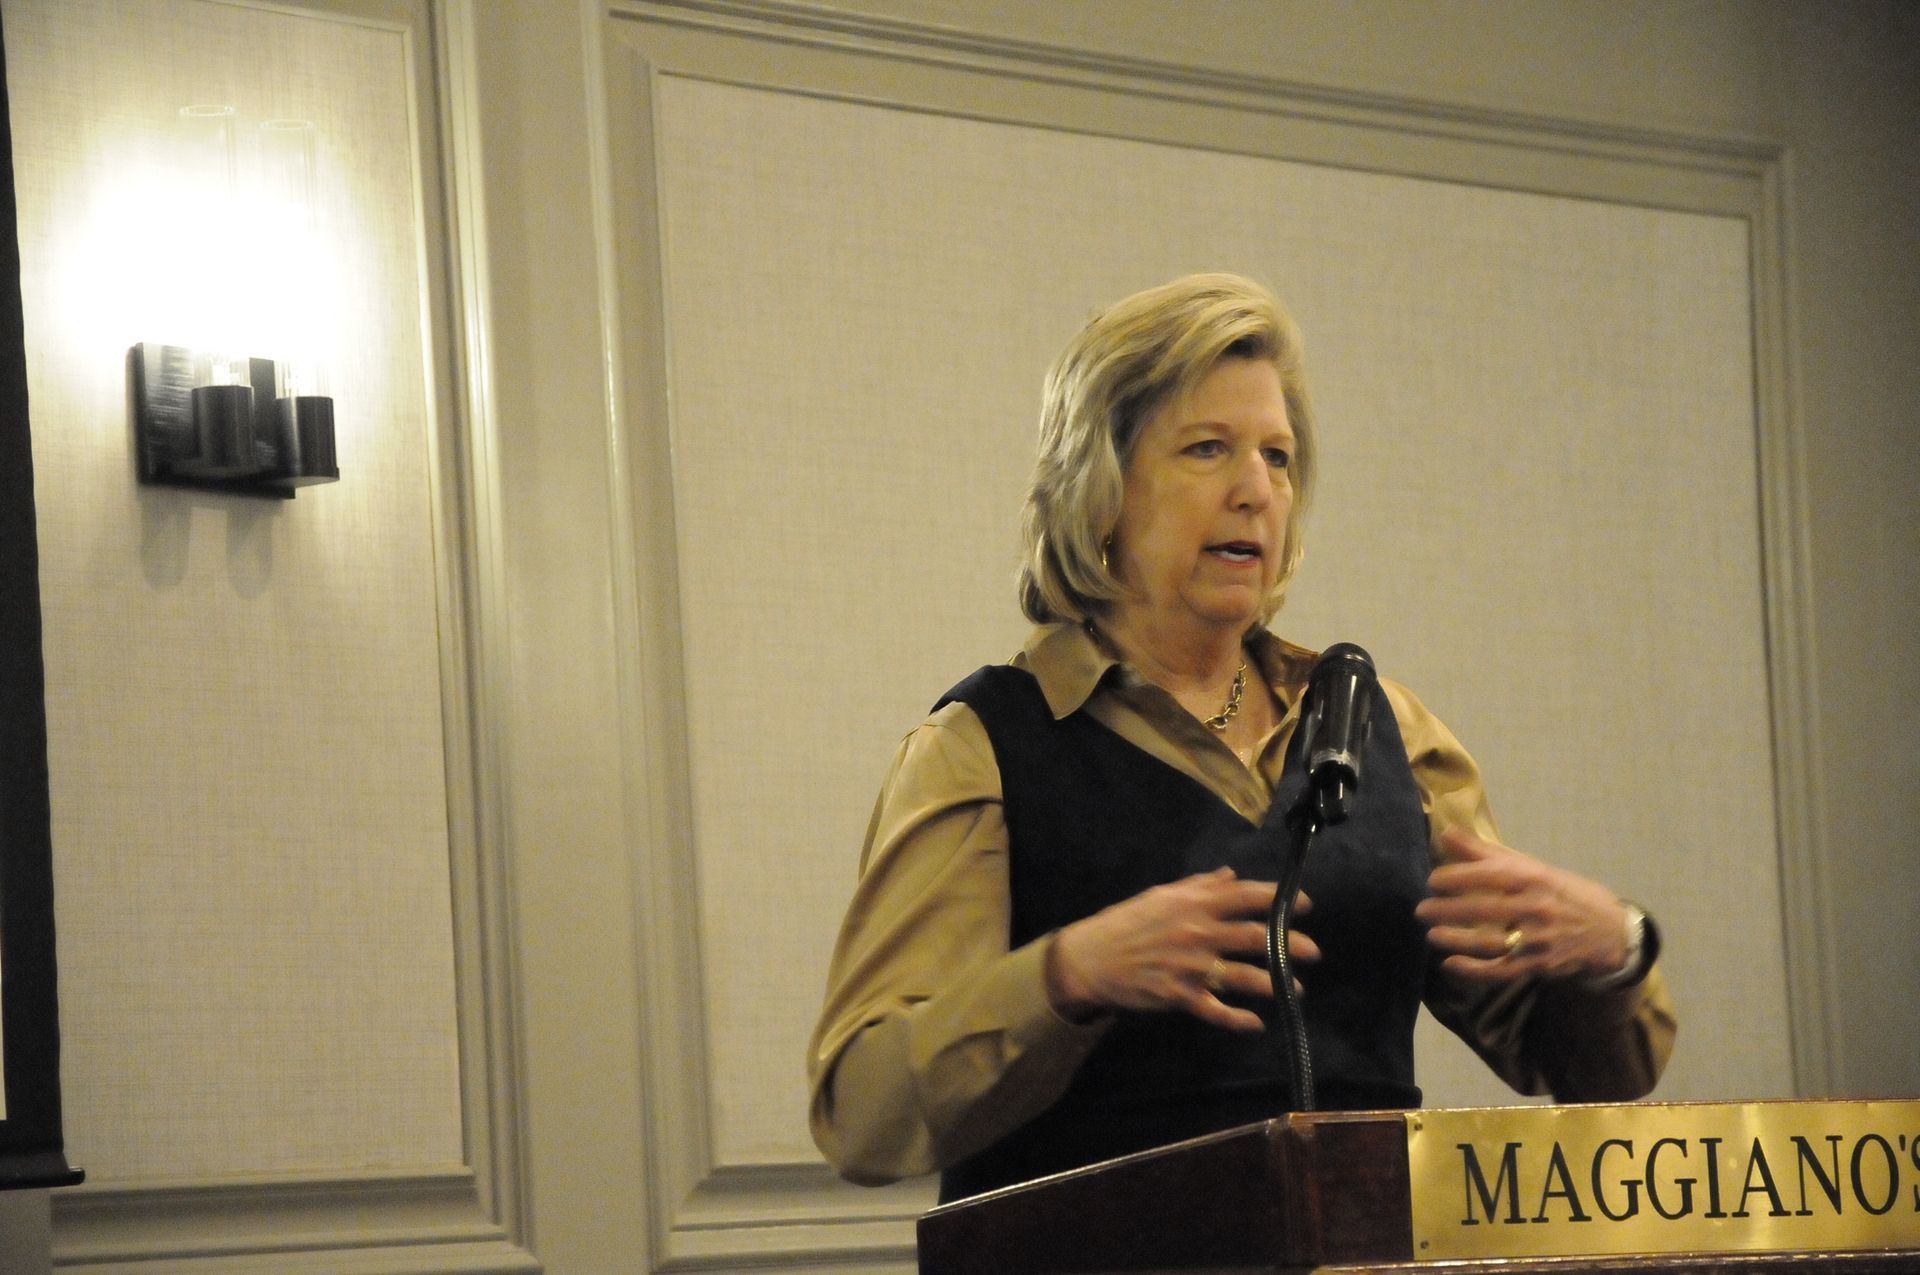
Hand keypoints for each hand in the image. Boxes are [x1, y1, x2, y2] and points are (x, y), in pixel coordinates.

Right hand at [1046, 868, 1319, 1032]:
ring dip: (1275, 983)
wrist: (1090, 958)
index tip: (1305, 904)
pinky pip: (1217, 1011)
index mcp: (1193, 903)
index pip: (1246, 896)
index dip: (1279, 899)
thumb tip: (1231, 875)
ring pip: (1244, 976)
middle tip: (1314, 952)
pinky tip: (1256, 1023)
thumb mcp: (1160, 895)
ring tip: (1297, 990)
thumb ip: (1198, 886)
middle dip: (1290, 944)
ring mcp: (1191, 966)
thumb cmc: (1126, 922)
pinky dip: (1238, 1019)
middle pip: (1256, 937)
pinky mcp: (1180, 996)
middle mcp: (1198, 932)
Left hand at [1416, 829, 1627, 982]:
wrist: (1611, 931)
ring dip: (1457, 940)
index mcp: (1535, 878)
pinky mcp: (1540, 964)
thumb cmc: (1563, 893)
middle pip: (1486, 909)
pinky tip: (1450, 965)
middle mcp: (1538, 907)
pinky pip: (1502, 970)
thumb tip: (1446, 833)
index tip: (1432, 880)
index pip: (1491, 874)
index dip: (1458, 877)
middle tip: (1421, 910)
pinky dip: (1474, 970)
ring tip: (1431, 935)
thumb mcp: (1534, 867)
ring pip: (1492, 942)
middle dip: (1449, 910)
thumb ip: (1488, 853)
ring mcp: (1539, 939)